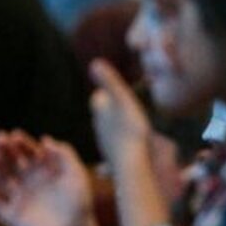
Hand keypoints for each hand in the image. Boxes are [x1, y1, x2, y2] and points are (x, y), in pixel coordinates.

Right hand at [0, 131, 94, 225]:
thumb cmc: (79, 204)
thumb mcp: (76, 175)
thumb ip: (65, 155)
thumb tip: (46, 139)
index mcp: (45, 172)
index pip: (29, 153)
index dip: (22, 143)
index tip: (15, 134)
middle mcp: (29, 183)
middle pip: (13, 163)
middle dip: (6, 150)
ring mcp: (19, 198)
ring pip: (2, 179)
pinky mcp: (10, 215)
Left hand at [89, 58, 152, 173]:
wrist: (131, 163)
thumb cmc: (130, 129)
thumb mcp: (123, 100)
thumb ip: (110, 82)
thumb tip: (94, 62)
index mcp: (100, 113)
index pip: (99, 99)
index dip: (105, 94)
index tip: (112, 92)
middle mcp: (99, 128)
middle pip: (102, 115)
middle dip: (109, 110)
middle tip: (121, 105)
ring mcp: (106, 143)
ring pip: (108, 131)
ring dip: (115, 126)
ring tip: (127, 124)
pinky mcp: (115, 157)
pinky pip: (116, 145)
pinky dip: (121, 141)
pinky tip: (130, 144)